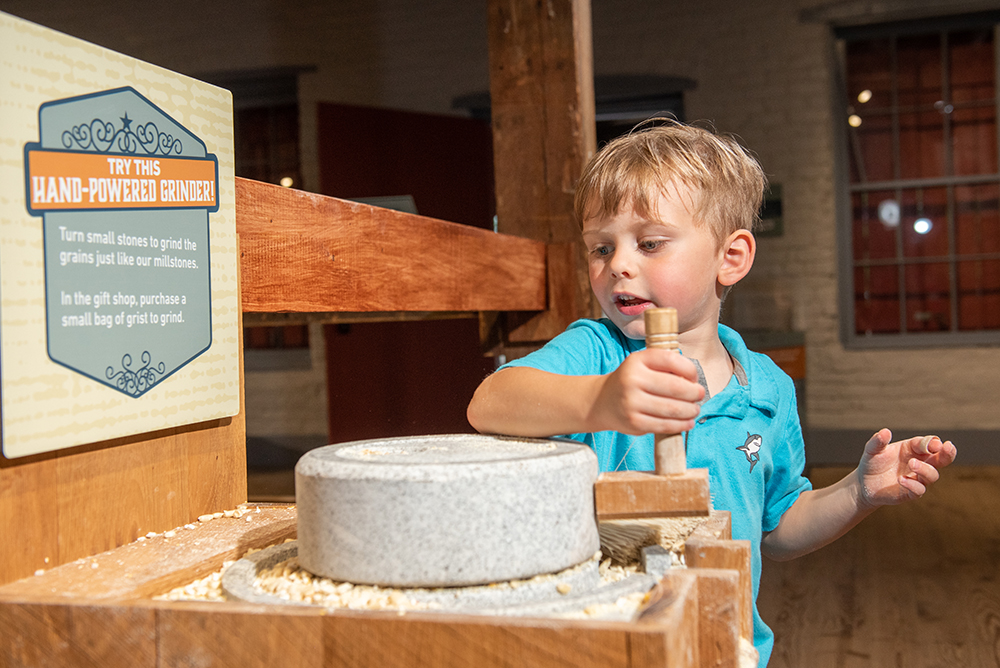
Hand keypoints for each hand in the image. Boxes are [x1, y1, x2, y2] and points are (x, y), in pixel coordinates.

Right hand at [590, 349, 704, 435]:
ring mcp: (632, 402)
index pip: (672, 360)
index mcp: (637, 360)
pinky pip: (665, 425)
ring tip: (695, 409)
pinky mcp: (634, 422)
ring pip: (673, 409)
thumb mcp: (642, 364)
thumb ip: (665, 366)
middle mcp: (632, 380)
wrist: (603, 401)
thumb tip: (694, 381)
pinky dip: (681, 425)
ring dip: (691, 410)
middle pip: (676, 387)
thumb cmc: (631, 381)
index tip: (694, 378)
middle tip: (700, 395)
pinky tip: (687, 422)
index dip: (690, 370)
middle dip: (695, 393)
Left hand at [856, 428, 956, 508]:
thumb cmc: (872, 463)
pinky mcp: (911, 492)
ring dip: (926, 469)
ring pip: (933, 475)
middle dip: (947, 453)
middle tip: (947, 448)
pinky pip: (919, 490)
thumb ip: (878, 441)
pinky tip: (902, 480)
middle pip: (941, 459)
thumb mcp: (872, 450)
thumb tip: (885, 431)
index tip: (933, 443)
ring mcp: (917, 478)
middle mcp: (919, 462)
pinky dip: (914, 485)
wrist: (864, 483)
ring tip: (912, 464)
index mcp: (912, 449)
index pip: (928, 443)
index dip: (932, 443)